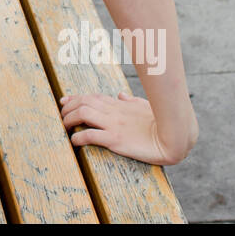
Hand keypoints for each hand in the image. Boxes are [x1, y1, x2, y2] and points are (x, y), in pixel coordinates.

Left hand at [59, 91, 197, 165]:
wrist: (174, 138)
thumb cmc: (162, 123)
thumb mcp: (146, 108)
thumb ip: (131, 101)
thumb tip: (121, 95)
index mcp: (120, 105)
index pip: (93, 97)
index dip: (75, 98)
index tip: (64, 102)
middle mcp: (114, 112)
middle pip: (84, 102)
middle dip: (68, 107)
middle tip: (60, 116)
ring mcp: (114, 124)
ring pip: (83, 113)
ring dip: (69, 119)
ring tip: (64, 127)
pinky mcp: (116, 139)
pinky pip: (91, 135)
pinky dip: (78, 137)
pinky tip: (74, 141)